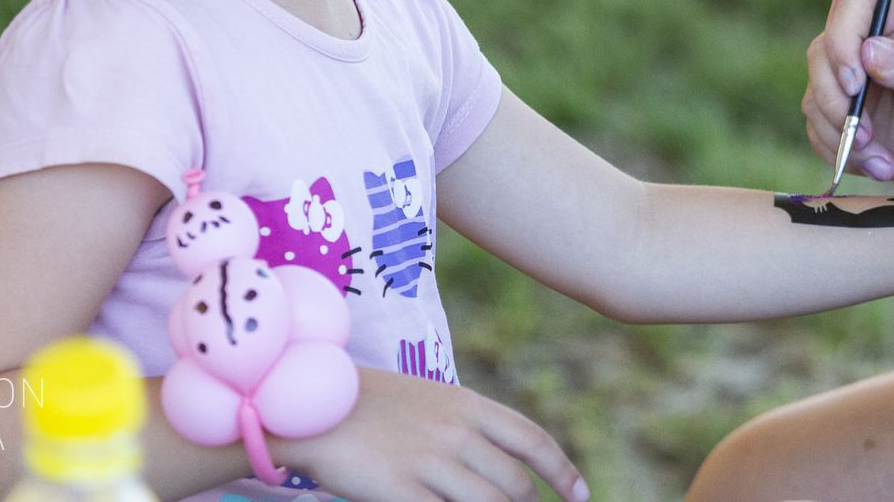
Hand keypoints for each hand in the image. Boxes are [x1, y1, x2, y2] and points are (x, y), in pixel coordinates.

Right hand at [281, 366, 587, 501]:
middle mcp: (457, 432)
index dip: (562, 471)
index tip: (579, 494)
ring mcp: (430, 462)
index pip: (532, 439)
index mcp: (468, 405)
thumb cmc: (371, 405)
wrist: (313, 405)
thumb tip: (503, 459)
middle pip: (514, 483)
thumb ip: (468, 426)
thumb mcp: (431, 401)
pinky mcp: (401, 490)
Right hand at [803, 0, 893, 191]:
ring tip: (885, 162)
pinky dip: (842, 153)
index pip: (854, 4)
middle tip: (865, 133)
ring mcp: (858, 82)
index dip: (843, 35)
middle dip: (835, 97)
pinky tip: (881, 166)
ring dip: (841, 134)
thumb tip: (869, 51)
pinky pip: (819, 129)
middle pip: (823, 51)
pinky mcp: (849, 117)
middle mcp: (874, 45)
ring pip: (816, 94)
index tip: (854, 80)